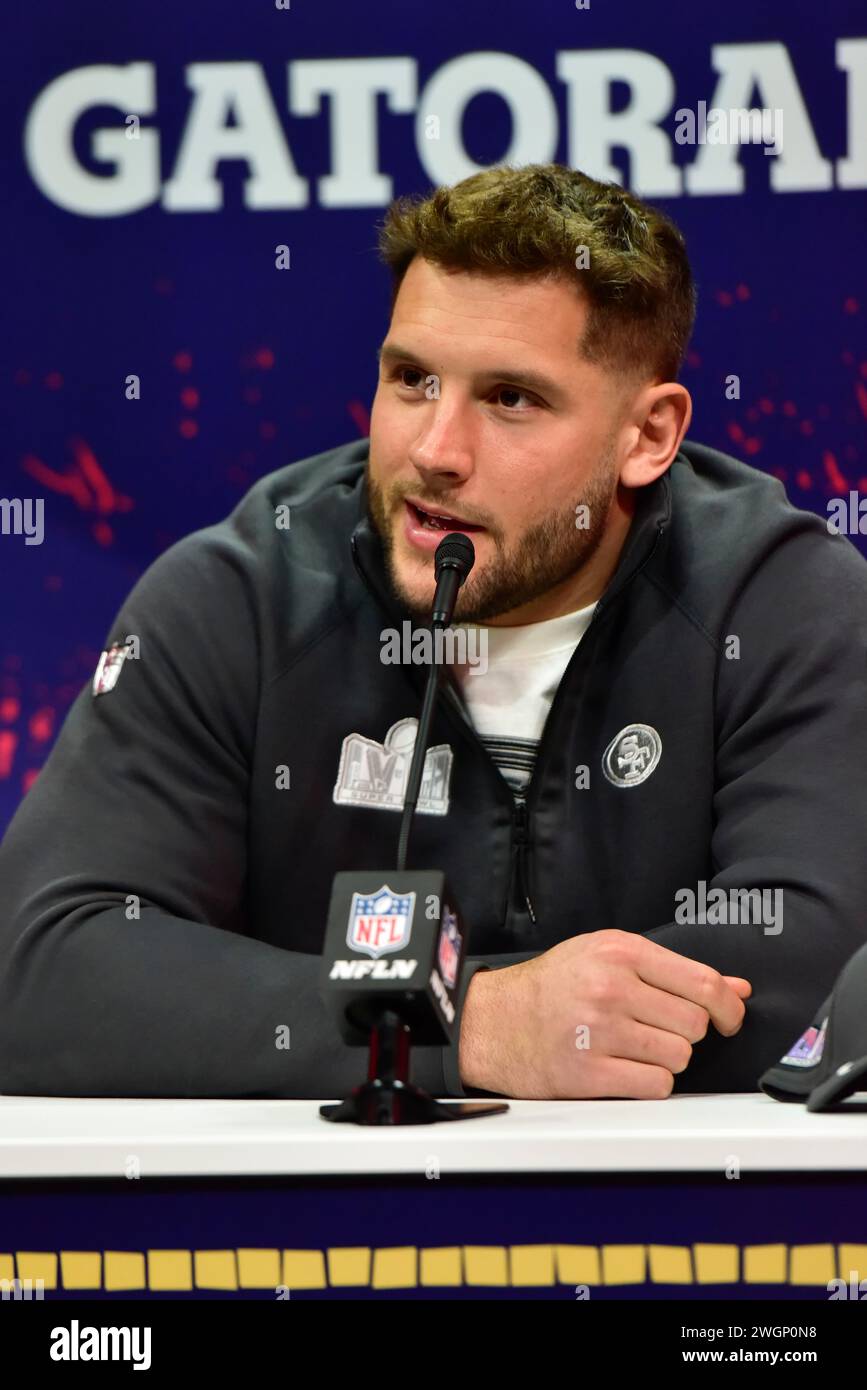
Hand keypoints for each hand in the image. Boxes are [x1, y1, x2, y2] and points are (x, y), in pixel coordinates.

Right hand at [458, 929, 751, 1098]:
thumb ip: (672, 970)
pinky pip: (656, 1086)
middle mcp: (610, 988)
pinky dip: (650, 1083)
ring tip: (635, 1047)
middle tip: (658, 1029)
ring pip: (680, 1056)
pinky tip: (625, 1069)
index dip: (728, 1007)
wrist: (492, 1020)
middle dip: (686, 1032)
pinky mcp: (588, 1073)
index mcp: (619, 952)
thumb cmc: (552, 986)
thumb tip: (738, 989)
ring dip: (667, 1059)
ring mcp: (599, 1032)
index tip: (730, 1018)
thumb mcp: (606, 956)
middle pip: (695, 1023)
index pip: (702, 983)